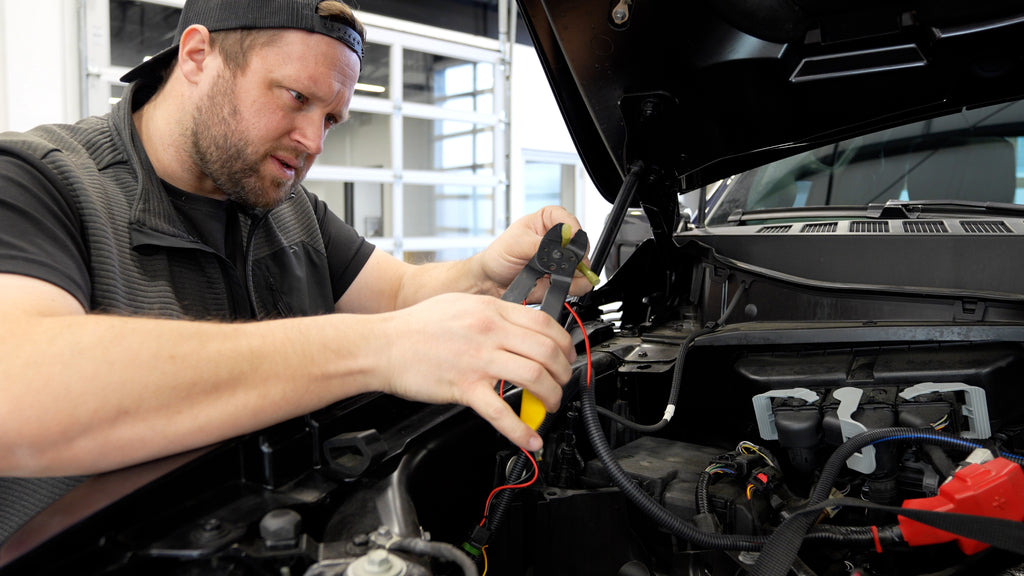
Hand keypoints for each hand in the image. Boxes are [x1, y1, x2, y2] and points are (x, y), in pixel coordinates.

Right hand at [377, 292, 575, 451]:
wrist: (382, 345)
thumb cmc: (416, 327)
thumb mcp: (461, 304)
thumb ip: (493, 314)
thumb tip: (520, 328)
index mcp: (492, 310)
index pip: (545, 324)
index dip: (565, 344)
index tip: (566, 357)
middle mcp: (489, 332)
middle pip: (547, 351)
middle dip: (564, 373)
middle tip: (562, 384)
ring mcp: (478, 360)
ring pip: (534, 377)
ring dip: (550, 397)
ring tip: (548, 406)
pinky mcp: (464, 388)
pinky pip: (501, 412)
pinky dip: (521, 431)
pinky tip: (529, 439)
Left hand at [476, 206, 595, 301]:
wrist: (492, 282)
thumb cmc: (500, 256)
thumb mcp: (517, 243)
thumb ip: (541, 246)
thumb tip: (559, 250)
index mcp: (549, 220)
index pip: (570, 221)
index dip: (573, 231)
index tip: (569, 241)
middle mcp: (560, 239)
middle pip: (582, 246)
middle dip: (573, 257)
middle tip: (557, 263)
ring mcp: (564, 261)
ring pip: (584, 267)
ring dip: (572, 274)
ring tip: (550, 275)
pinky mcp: (565, 279)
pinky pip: (580, 284)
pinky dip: (571, 287)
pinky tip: (554, 283)